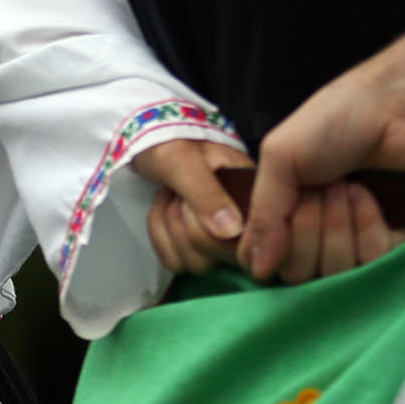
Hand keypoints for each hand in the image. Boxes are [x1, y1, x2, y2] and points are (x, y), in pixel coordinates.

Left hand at [133, 137, 253, 275]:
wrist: (151, 140)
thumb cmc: (171, 143)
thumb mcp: (184, 161)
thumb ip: (206, 193)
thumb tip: (232, 232)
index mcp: (253, 198)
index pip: (240, 243)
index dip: (206, 227)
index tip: (189, 198)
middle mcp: (244, 224)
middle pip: (213, 259)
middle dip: (181, 223)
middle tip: (177, 193)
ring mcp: (221, 238)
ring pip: (194, 263)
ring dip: (168, 227)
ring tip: (171, 197)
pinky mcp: (198, 245)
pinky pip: (177, 262)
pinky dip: (159, 235)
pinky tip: (164, 209)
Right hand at [242, 26, 404, 281]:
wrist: (399, 109)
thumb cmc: (336, 122)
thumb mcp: (281, 157)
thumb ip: (263, 215)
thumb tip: (255, 270)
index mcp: (281, 207)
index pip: (263, 258)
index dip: (270, 244)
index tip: (283, 209)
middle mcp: (313, 229)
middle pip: (298, 272)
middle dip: (307, 230)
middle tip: (321, 189)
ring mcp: (351, 239)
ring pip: (334, 272)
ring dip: (338, 227)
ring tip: (348, 186)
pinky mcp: (390, 242)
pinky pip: (371, 264)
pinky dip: (367, 230)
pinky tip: (369, 197)